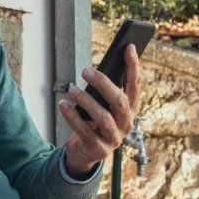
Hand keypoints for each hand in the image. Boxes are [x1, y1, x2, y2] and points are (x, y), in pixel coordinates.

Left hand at [58, 44, 141, 175]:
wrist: (85, 151)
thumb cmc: (94, 120)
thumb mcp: (102, 104)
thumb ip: (105, 89)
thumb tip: (97, 67)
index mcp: (131, 109)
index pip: (135, 86)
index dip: (133, 67)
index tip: (129, 47)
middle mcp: (127, 124)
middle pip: (120, 101)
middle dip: (104, 84)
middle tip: (86, 71)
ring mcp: (114, 138)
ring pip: (103, 117)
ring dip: (86, 100)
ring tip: (72, 89)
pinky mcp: (98, 149)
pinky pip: (85, 131)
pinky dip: (72, 116)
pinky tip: (63, 104)